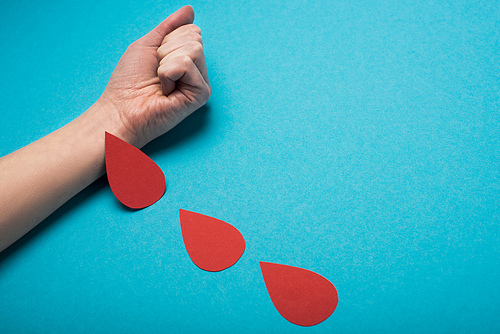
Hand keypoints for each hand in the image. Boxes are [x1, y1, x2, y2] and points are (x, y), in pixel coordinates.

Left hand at [97, 6, 210, 147]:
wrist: (122, 110)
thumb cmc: (129, 83)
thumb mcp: (147, 45)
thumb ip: (169, 27)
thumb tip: (189, 10)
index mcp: (185, 59)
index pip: (191, 30)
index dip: (167, 40)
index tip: (155, 61)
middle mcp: (196, 71)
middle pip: (194, 37)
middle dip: (167, 49)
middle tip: (157, 73)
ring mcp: (200, 83)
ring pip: (193, 48)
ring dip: (166, 61)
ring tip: (161, 81)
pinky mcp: (201, 94)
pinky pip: (187, 63)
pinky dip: (168, 72)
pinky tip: (166, 90)